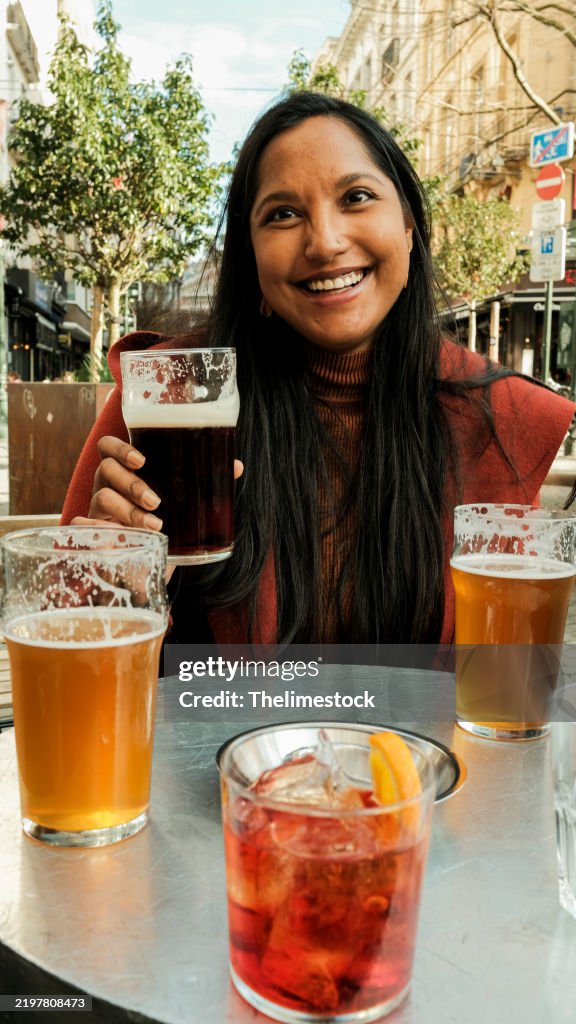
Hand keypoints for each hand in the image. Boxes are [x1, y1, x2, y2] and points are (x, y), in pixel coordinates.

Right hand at [71, 435, 243, 529]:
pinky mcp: (91, 534)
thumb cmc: (162, 525)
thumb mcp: (182, 505)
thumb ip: (204, 484)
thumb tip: (235, 466)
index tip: (143, 461)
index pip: (109, 448)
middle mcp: (107, 486)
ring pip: (102, 498)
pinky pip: (81, 526)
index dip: (120, 448)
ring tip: (156, 526)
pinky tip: (114, 541)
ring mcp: (97, 510)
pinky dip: (94, 531)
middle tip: (156, 501)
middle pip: (105, 469)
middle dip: (132, 484)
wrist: (147, 566)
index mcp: (124, 472)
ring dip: (129, 512)